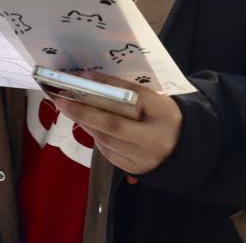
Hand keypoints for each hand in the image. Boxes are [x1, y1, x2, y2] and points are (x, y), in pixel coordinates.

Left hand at [51, 75, 182, 174]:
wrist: (184, 150)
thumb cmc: (164, 118)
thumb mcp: (155, 101)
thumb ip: (128, 93)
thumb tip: (90, 80)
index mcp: (165, 116)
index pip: (133, 98)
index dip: (107, 87)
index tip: (83, 76)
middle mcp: (155, 140)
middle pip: (114, 124)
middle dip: (83, 110)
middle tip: (60, 98)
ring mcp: (143, 159)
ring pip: (106, 138)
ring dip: (84, 121)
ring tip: (67, 106)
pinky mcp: (132, 169)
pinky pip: (107, 150)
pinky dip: (93, 134)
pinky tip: (85, 123)